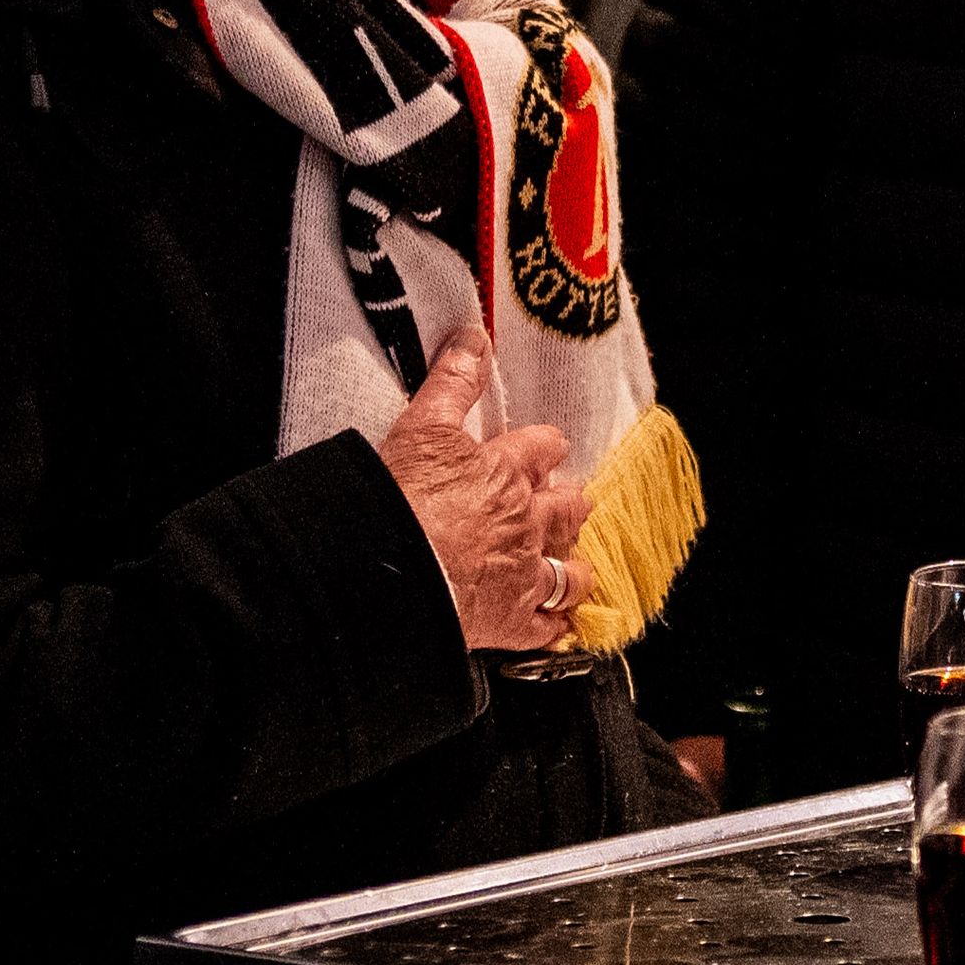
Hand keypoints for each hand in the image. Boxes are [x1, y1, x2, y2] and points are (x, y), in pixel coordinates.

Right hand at [374, 331, 581, 656]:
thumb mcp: (422, 424)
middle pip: (567, 508)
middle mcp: (527, 522)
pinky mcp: (513, 621)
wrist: (390, 570)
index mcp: (507, 472)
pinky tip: (559, 625)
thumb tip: (474, 337)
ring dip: (574, 564)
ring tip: (574, 564)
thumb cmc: (401, 499)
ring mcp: (525, 574)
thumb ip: (452, 380)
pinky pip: (550, 627)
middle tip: (569, 502)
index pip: (542, 449)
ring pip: (570, 570)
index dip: (545, 447)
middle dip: (569, 503)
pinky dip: (558, 624)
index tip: (548, 447)